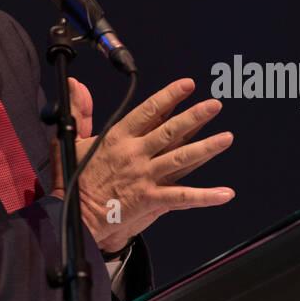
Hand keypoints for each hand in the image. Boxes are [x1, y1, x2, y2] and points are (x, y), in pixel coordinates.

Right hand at [48, 77, 234, 252]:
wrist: (73, 215)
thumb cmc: (73, 179)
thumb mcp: (72, 139)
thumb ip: (80, 111)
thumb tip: (76, 85)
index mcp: (118, 138)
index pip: (148, 111)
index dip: (169, 97)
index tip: (188, 85)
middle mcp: (134, 154)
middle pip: (170, 131)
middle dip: (195, 116)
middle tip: (215, 105)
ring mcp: (144, 176)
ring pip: (181, 158)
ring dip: (206, 148)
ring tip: (227, 138)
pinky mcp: (149, 199)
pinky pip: (182, 197)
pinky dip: (205, 196)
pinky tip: (225, 193)